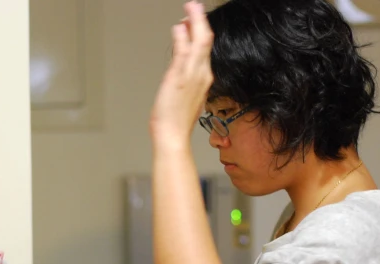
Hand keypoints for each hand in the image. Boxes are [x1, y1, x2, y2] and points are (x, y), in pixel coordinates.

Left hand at [149, 1, 213, 147]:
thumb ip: (185, 79)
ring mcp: (192, 75)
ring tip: (191, 7)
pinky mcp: (180, 77)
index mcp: (204, 79)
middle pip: (206, 41)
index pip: (206, 50)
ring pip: (198, 41)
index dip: (201, 33)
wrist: (173, 135)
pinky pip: (185, 51)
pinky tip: (180, 26)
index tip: (194, 22)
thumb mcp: (185, 96)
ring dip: (195, 21)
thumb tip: (182, 67)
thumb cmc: (176, 121)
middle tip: (195, 6)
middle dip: (201, 21)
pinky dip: (183, 36)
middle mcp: (202, 74)